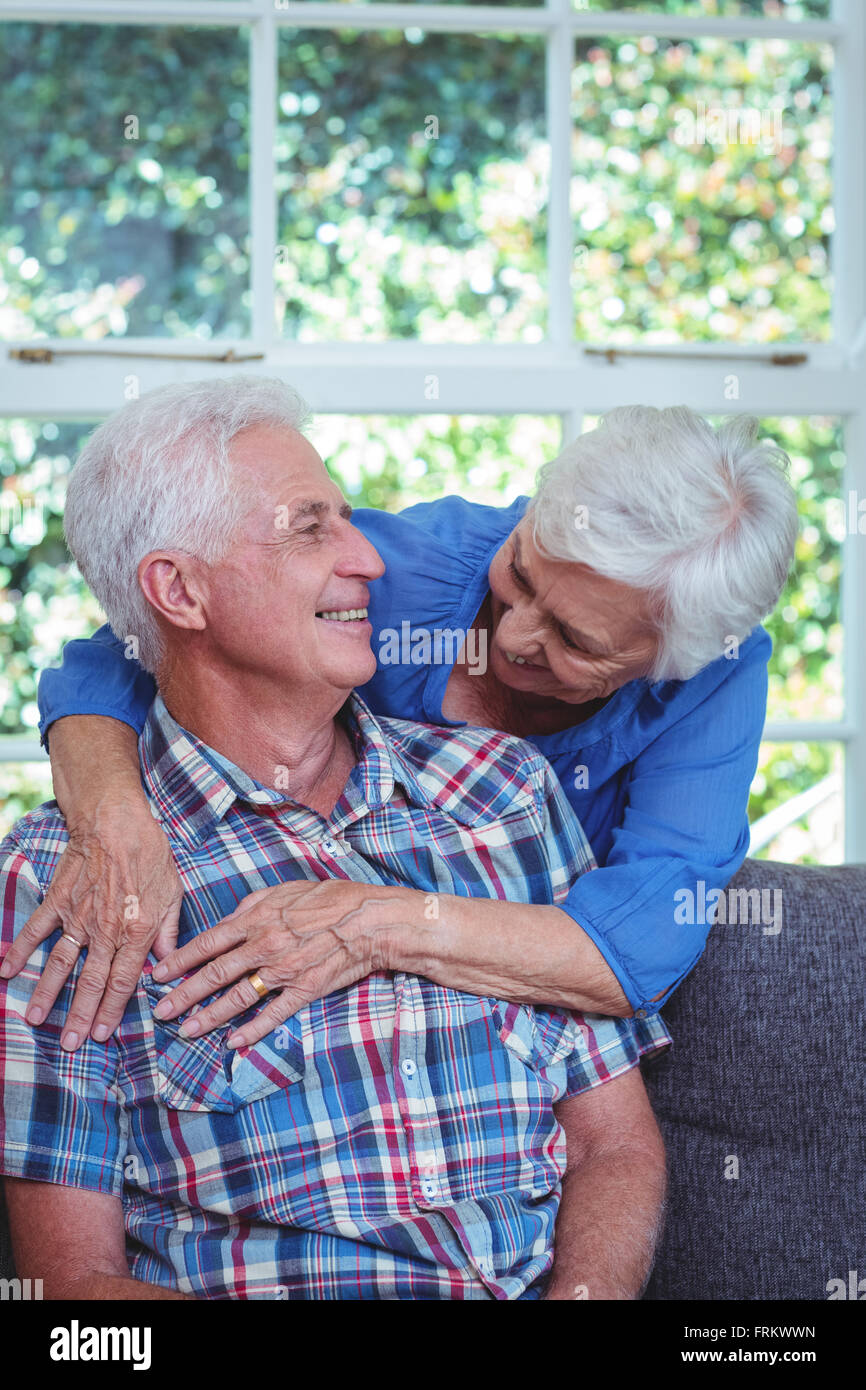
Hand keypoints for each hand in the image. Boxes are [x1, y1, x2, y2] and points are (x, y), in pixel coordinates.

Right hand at [0, 798, 182, 1049]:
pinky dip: (19, 950)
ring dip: (47, 993)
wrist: (116, 819)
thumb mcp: (173, 892)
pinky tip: (6, 971)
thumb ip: (169, 932)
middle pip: (91, 981)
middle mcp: (106, 930)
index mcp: (138, 931)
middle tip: (68, 1045)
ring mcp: (78, 916)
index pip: (124, 981)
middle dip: (79, 1016)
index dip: (111, 1010)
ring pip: (60, 964)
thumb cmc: (150, 853)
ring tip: (34, 1019)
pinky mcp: (58, 901)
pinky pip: (36, 930)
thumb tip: (167, 966)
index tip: (101, 1034)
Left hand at [150, 878, 417, 1048]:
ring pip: (238, 997)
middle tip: (160, 1012)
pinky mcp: (305, 990)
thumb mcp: (286, 889)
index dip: (180, 960)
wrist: (371, 920)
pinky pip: (274, 1013)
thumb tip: (229, 919)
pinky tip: (234, 1042)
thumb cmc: (331, 899)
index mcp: (258, 919)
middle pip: (215, 974)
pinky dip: (253, 1029)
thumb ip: (253, 904)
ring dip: (209, 1016)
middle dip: (183, 994)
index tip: (159, 974)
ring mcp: (284, 971)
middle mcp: (265, 946)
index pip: (208, 942)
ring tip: (186, 1031)